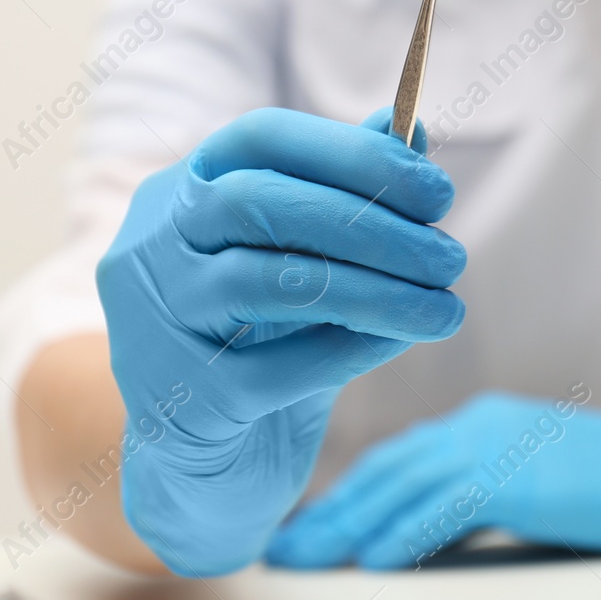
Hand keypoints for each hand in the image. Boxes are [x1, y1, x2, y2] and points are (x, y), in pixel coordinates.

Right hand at [95, 107, 465, 575]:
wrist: (209, 470)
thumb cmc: (265, 346)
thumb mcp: (307, 265)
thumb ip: (347, 195)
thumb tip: (411, 129)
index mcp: (180, 192)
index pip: (260, 138)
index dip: (353, 154)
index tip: (435, 191)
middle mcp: (151, 246)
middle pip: (259, 202)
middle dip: (371, 224)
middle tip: (449, 257)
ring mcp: (154, 321)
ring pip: (269, 281)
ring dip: (375, 290)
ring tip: (445, 309)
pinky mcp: (180, 398)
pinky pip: (276, 365)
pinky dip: (350, 348)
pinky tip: (397, 343)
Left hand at [266, 391, 600, 569]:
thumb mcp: (540, 494)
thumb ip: (484, 504)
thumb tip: (425, 541)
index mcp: (486, 424)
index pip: (401, 459)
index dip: (349, 492)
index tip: (309, 524)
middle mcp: (483, 424)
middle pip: (388, 469)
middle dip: (331, 510)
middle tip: (282, 545)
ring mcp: (501, 445)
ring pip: (403, 485)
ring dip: (348, 525)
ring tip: (303, 557)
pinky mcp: (523, 475)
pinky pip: (448, 506)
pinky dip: (406, 533)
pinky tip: (375, 560)